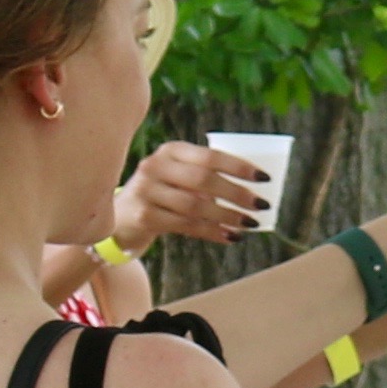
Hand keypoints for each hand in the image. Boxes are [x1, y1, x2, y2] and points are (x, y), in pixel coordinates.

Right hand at [114, 139, 266, 251]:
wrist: (122, 217)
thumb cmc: (163, 195)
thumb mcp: (180, 178)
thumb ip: (207, 179)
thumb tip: (252, 191)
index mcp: (171, 151)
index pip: (210, 156)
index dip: (239, 167)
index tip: (264, 179)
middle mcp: (156, 166)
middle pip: (204, 180)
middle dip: (237, 193)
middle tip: (261, 205)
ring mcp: (146, 191)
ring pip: (195, 206)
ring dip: (227, 216)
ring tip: (249, 224)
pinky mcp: (144, 216)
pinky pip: (186, 226)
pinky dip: (212, 232)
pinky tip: (230, 236)